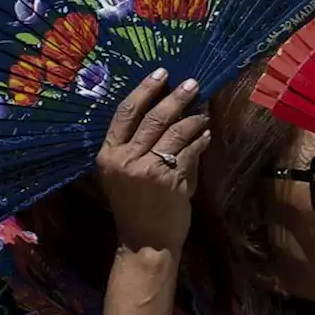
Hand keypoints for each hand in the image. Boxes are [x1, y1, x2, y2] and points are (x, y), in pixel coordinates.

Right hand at [96, 68, 211, 251]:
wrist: (145, 242)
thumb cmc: (133, 206)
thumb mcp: (122, 174)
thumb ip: (138, 146)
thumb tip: (166, 112)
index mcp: (108, 155)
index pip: (125, 113)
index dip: (144, 89)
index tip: (161, 73)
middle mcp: (126, 159)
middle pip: (154, 117)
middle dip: (175, 97)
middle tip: (192, 84)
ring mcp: (149, 169)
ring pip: (176, 131)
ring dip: (194, 119)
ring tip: (203, 113)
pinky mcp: (172, 179)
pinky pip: (190, 151)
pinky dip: (200, 141)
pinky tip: (205, 135)